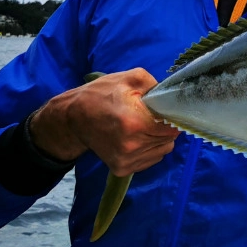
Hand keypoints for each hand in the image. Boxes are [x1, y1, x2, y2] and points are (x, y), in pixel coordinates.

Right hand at [28, 68, 179, 176]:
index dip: (173, 117)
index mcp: (136, 123)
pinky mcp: (121, 169)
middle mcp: (132, 146)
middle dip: (164, 127)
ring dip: (158, 139)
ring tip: (141, 126)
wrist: (73, 117)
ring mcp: (126, 160)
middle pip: (169, 139)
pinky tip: (136, 137)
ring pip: (162, 151)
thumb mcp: (131, 78)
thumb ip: (157, 86)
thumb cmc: (102, 94)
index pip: (173, 127)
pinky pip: (151, 160)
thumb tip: (174, 97)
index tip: (165, 110)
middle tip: (149, 116)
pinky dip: (149, 149)